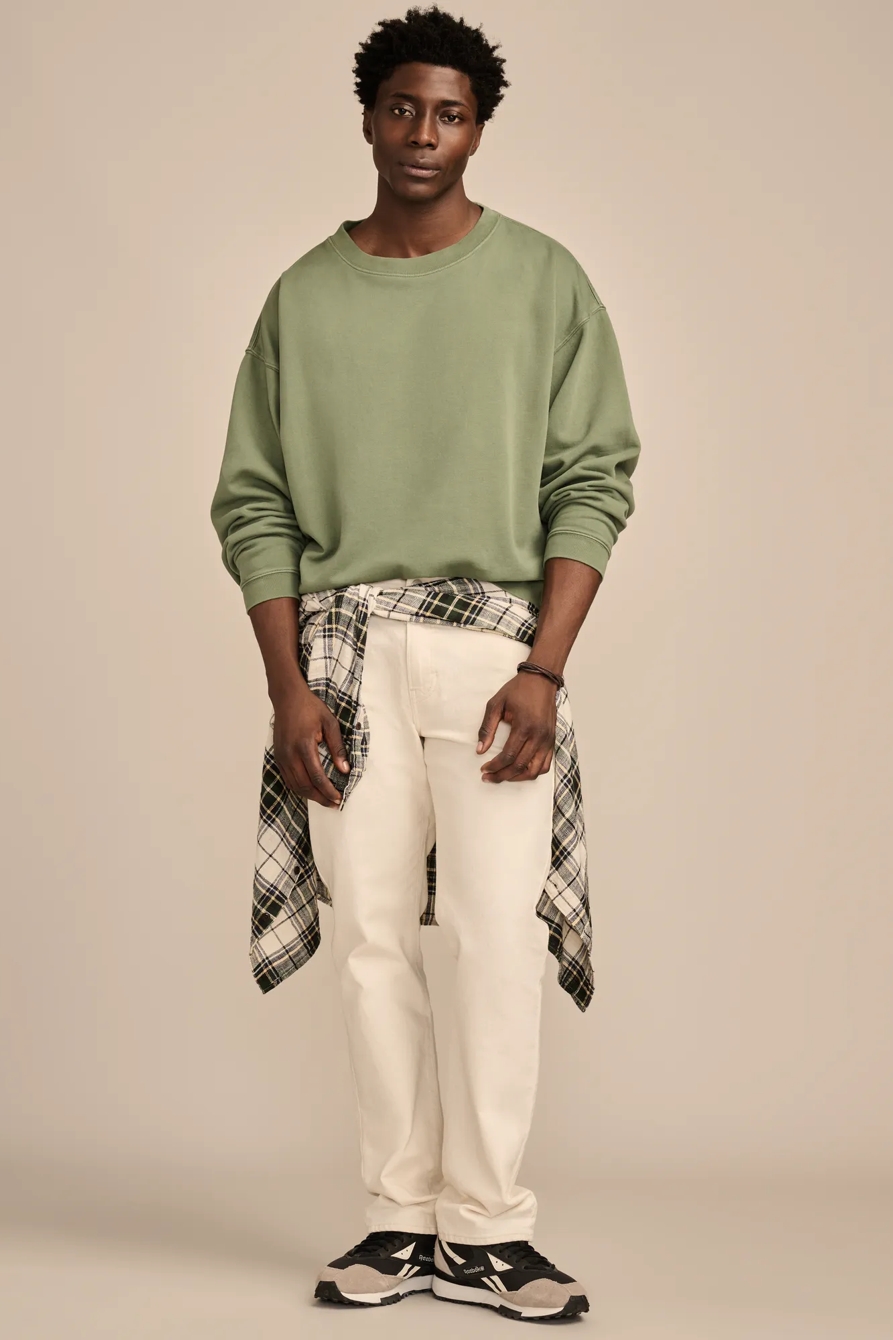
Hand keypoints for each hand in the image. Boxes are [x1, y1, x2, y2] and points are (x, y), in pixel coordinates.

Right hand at [272, 684, 349, 807]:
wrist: (287, 698)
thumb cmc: (309, 708)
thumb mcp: (330, 723)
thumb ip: (337, 747)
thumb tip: (344, 769)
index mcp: (304, 746)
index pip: (317, 777)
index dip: (329, 791)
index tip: (339, 798)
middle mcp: (290, 754)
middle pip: (305, 785)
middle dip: (321, 798)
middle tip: (334, 804)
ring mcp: (282, 756)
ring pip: (295, 785)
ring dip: (310, 796)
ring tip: (324, 800)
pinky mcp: (278, 757)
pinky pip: (288, 779)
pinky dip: (299, 788)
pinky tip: (310, 790)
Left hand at [476, 672, 556, 781]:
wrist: (541, 680)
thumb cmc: (518, 690)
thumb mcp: (496, 704)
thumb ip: (487, 728)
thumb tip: (480, 750)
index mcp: (524, 726)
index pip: (509, 756)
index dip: (495, 766)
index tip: (484, 769)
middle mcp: (539, 736)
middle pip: (520, 766)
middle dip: (502, 775)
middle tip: (488, 777)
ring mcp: (547, 740)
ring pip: (535, 770)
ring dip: (518, 778)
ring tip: (504, 777)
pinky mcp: (552, 740)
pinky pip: (545, 765)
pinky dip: (533, 772)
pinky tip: (520, 771)